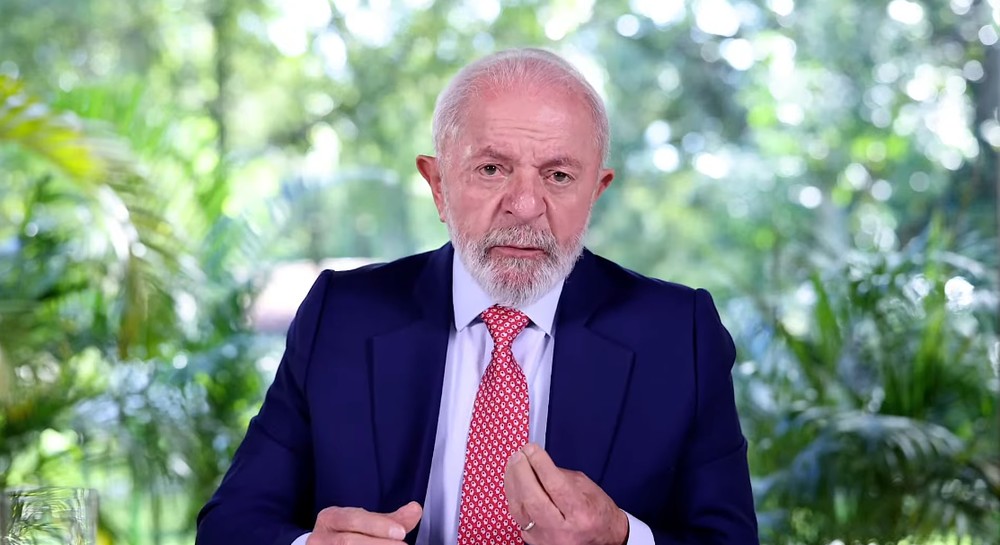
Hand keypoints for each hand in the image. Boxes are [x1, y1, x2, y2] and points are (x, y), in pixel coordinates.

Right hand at [306, 502, 421, 544]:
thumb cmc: (345, 534)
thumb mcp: (365, 523)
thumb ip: (390, 520)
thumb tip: (415, 509)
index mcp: (330, 518)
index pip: (353, 519)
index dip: (378, 525)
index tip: (401, 532)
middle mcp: (319, 537)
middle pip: (348, 541)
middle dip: (379, 544)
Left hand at [504, 443, 628, 544]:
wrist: (602, 540)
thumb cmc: (596, 512)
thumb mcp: (586, 487)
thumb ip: (560, 475)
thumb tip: (535, 462)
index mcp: (581, 513)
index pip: (555, 485)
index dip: (540, 464)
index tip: (532, 449)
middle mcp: (562, 530)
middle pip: (533, 499)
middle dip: (521, 472)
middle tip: (519, 455)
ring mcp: (546, 539)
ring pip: (520, 508)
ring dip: (512, 482)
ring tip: (513, 464)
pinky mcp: (534, 542)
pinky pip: (518, 516)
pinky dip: (514, 497)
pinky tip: (514, 483)